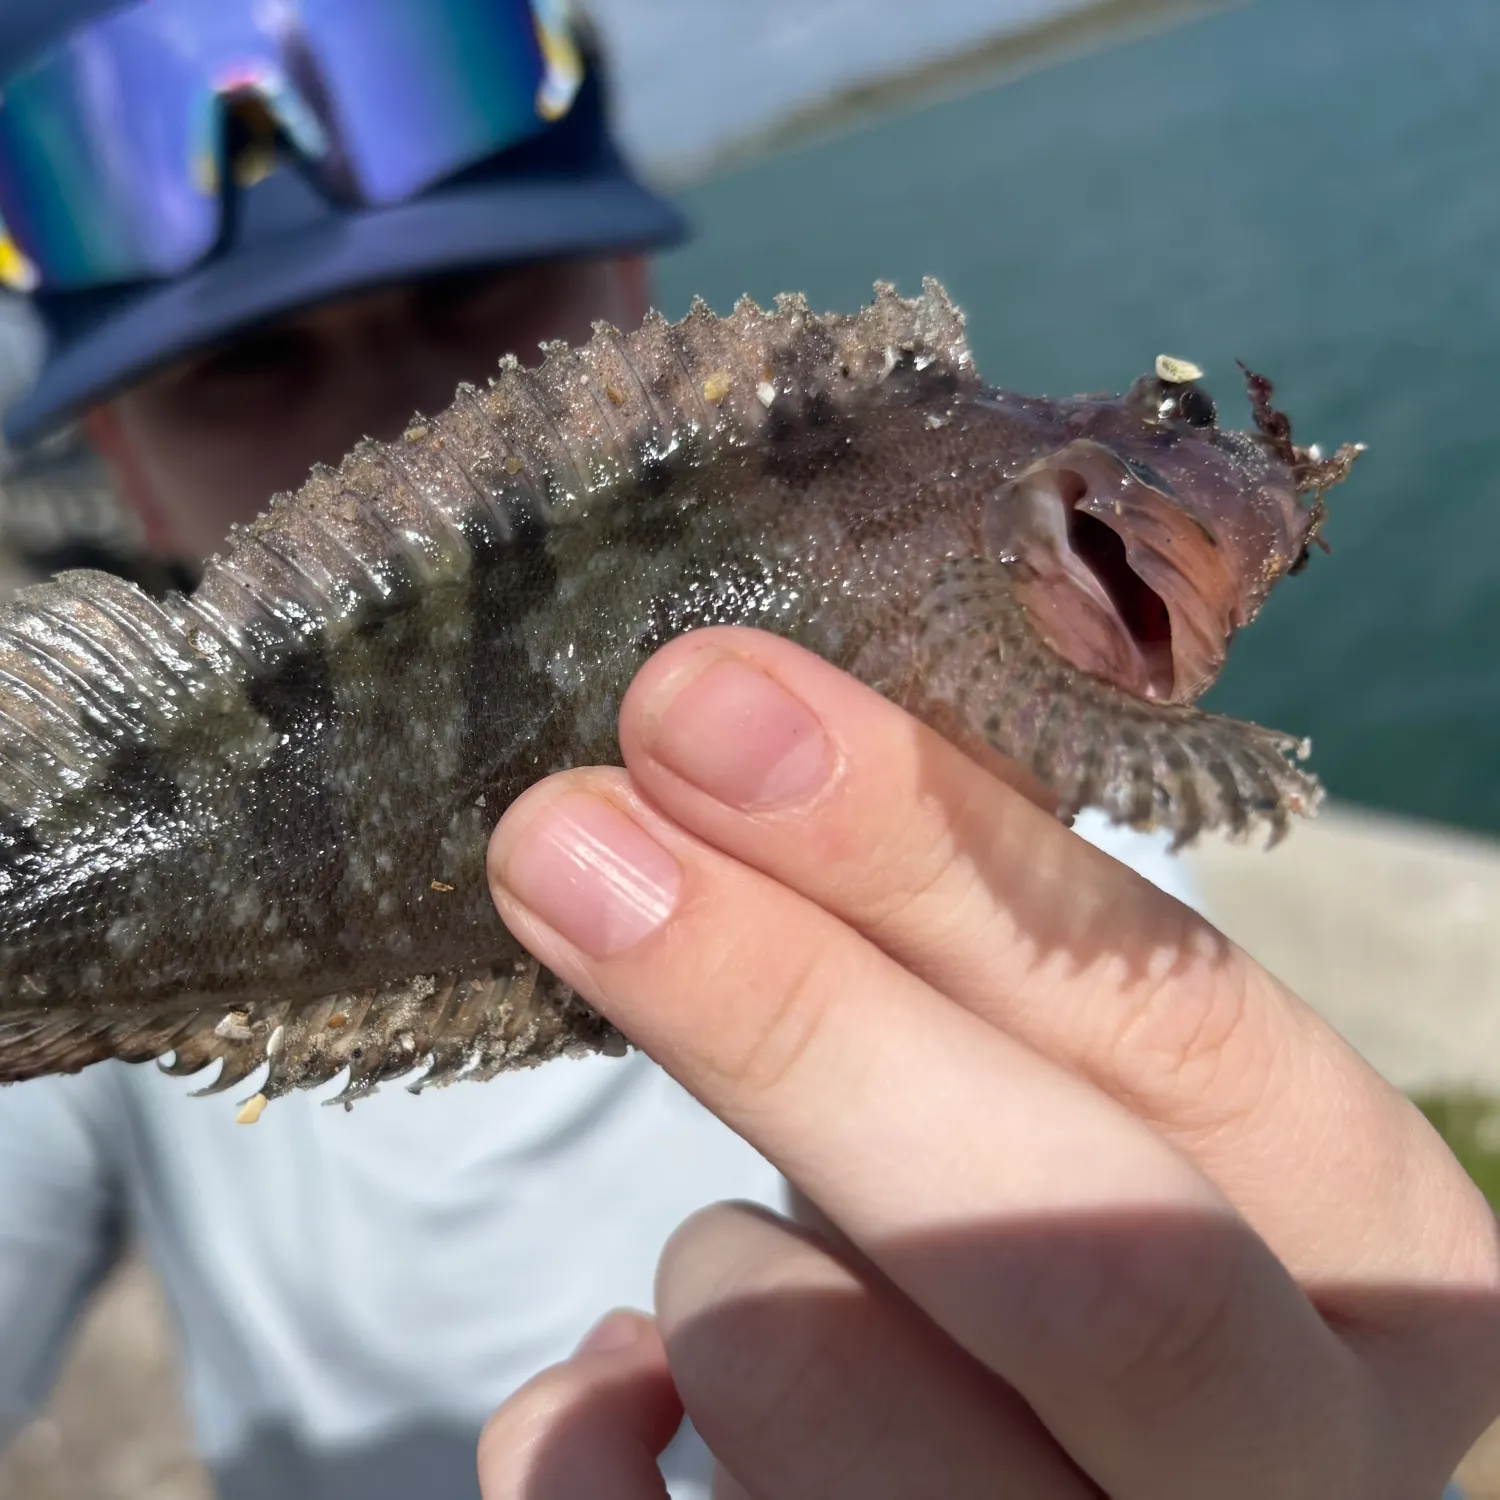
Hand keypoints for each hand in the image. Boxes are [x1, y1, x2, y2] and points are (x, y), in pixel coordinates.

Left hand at [477, 626, 1499, 1498]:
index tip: (711, 706)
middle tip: (562, 834)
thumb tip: (708, 733)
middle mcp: (1283, 1478)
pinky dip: (583, 1443)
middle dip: (787, 1013)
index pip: (1182, 1035)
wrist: (1071, 1460)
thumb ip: (945, 922)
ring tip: (736, 1249)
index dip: (929, 854)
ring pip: (833, 1415)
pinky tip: (620, 1386)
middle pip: (1073, 1261)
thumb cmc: (1068, 1204)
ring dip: (723, 1270)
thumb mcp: (1065, 1069)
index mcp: (1379, 1268)